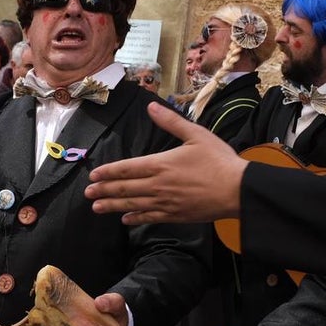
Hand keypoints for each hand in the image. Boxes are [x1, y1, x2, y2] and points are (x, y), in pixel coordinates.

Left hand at [85, 101, 247, 223]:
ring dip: (112, 206)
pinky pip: (149, 218)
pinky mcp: (175, 215)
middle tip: (88, 193)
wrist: (238, 190)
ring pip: (132, 204)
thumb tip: (151, 107)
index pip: (127, 168)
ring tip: (96, 208)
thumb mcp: (196, 134)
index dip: (108, 172)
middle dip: (104, 190)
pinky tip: (125, 219)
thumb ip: (170, 122)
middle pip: (125, 188)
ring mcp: (165, 202)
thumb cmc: (219, 160)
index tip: (93, 175)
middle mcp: (158, 185)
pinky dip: (135, 218)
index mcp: (160, 164)